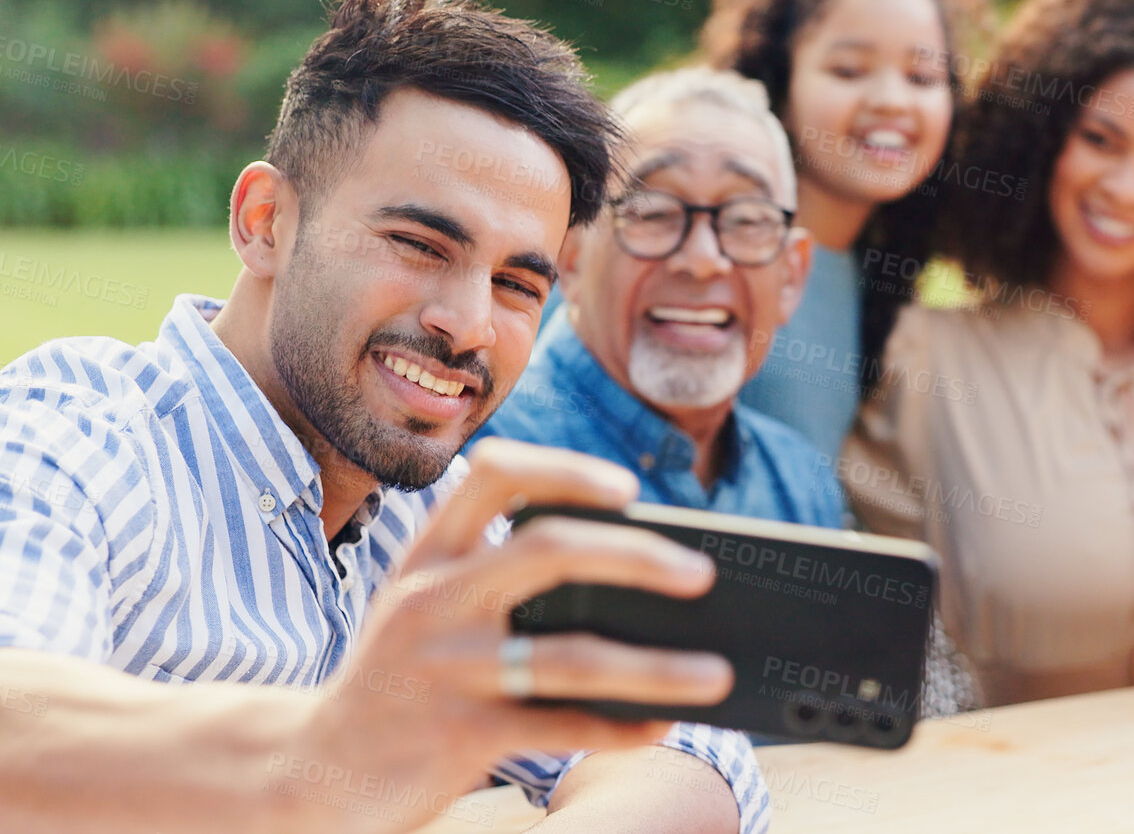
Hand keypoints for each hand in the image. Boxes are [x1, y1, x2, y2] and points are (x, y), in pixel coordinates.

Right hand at [283, 438, 733, 831]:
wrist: (311, 772)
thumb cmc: (400, 680)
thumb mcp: (429, 614)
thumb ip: (501, 587)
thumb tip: (638, 581)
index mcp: (427, 555)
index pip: (494, 474)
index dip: (566, 470)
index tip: (629, 489)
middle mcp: (431, 600)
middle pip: (548, 551)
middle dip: (638, 557)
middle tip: (702, 574)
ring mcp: (443, 669)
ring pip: (571, 655)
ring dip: (656, 668)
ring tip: (715, 675)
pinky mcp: (456, 735)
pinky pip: (560, 726)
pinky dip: (621, 728)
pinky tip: (660, 728)